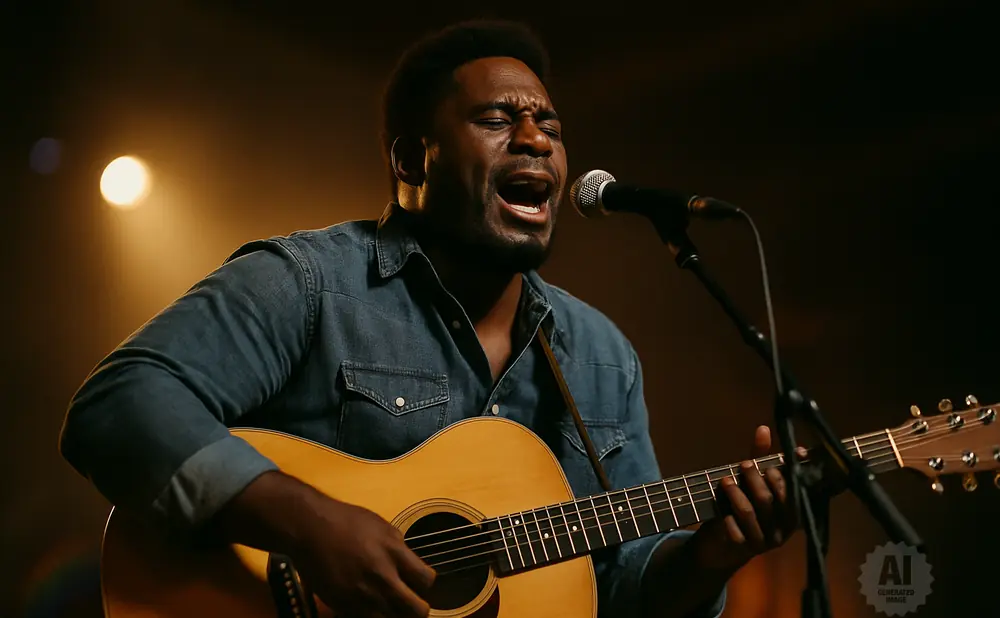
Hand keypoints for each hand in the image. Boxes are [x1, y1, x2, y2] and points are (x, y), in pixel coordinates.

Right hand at [294, 498, 436, 617]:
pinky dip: (372, 616)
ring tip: (390, 606)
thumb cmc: (344, 522)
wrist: (311, 529)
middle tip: (413, 604)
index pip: (427, 581)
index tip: (420, 582)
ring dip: (395, 614)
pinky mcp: (345, 606)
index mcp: (394, 553)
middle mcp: (382, 577)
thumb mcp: (381, 526)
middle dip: (418, 608)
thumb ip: (399, 548)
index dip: (426, 583)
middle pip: (417, 610)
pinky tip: (369, 606)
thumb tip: (408, 563)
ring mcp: (363, 595)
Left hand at [688, 425, 801, 574]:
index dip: (783, 475)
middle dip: (756, 480)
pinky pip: (734, 531)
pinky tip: (720, 507)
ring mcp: (763, 542)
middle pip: (770, 501)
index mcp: (791, 512)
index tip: (771, 461)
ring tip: (725, 480)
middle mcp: (782, 530)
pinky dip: (726, 516)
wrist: (721, 545)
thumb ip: (759, 458)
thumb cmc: (742, 507)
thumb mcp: (751, 482)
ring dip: (737, 494)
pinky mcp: (743, 550)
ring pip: (751, 514)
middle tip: (744, 464)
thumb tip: (763, 429)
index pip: (792, 493)